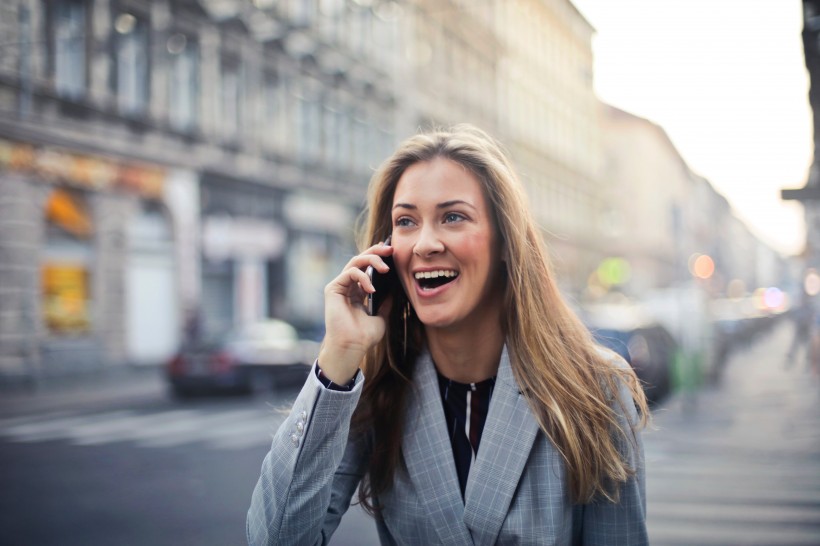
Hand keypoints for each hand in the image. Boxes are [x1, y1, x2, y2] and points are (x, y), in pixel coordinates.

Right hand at [318, 241, 393, 383]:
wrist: (353, 347)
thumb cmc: (364, 336)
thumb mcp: (381, 316)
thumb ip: (385, 302)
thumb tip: (394, 290)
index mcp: (358, 291)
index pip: (367, 267)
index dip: (378, 256)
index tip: (391, 252)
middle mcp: (348, 286)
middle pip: (360, 259)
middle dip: (376, 251)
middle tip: (390, 250)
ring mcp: (340, 286)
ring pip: (355, 262)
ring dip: (371, 260)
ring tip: (385, 268)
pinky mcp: (333, 289)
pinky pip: (349, 273)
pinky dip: (362, 277)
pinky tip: (372, 288)